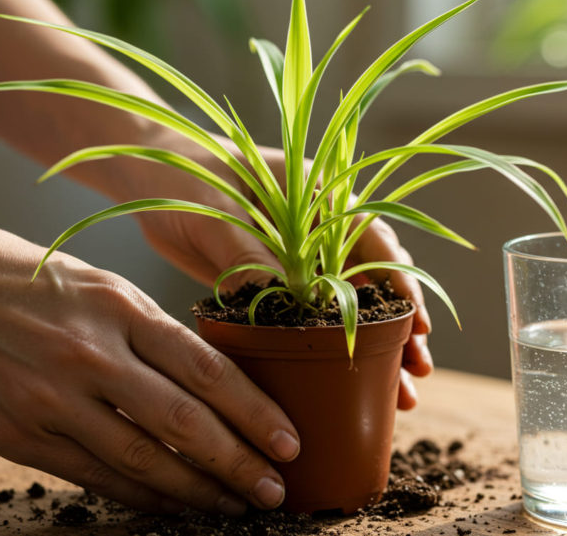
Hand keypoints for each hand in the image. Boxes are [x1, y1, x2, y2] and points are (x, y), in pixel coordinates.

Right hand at [0, 209, 299, 513]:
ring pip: (142, 457)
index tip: (289, 441)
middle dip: (238, 461)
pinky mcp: (12, 434)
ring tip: (233, 507)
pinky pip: (91, 474)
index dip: (255, 411)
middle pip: (184, 420)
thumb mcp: (88, 280)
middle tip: (276, 490)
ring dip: (195, 490)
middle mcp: (89, 352)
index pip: (205, 367)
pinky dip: (138, 495)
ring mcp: (48, 398)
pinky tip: (170, 506)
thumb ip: (142, 327)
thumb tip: (201, 376)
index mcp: (117, 304)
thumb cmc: (6, 273)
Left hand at [114, 131, 432, 409]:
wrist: (148, 179)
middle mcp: (322, 227)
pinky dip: (335, 347)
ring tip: (402, 391)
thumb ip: (249, 250)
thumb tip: (285, 297)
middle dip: (402, 323)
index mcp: (319, 193)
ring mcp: (304, 257)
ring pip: (354, 305)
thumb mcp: (214, 210)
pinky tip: (355, 381)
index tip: (415, 319)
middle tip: (418, 367)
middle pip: (377, 278)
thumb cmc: (181, 176)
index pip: (374, 238)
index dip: (400, 280)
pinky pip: (317, 317)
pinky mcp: (281, 282)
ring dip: (378, 345)